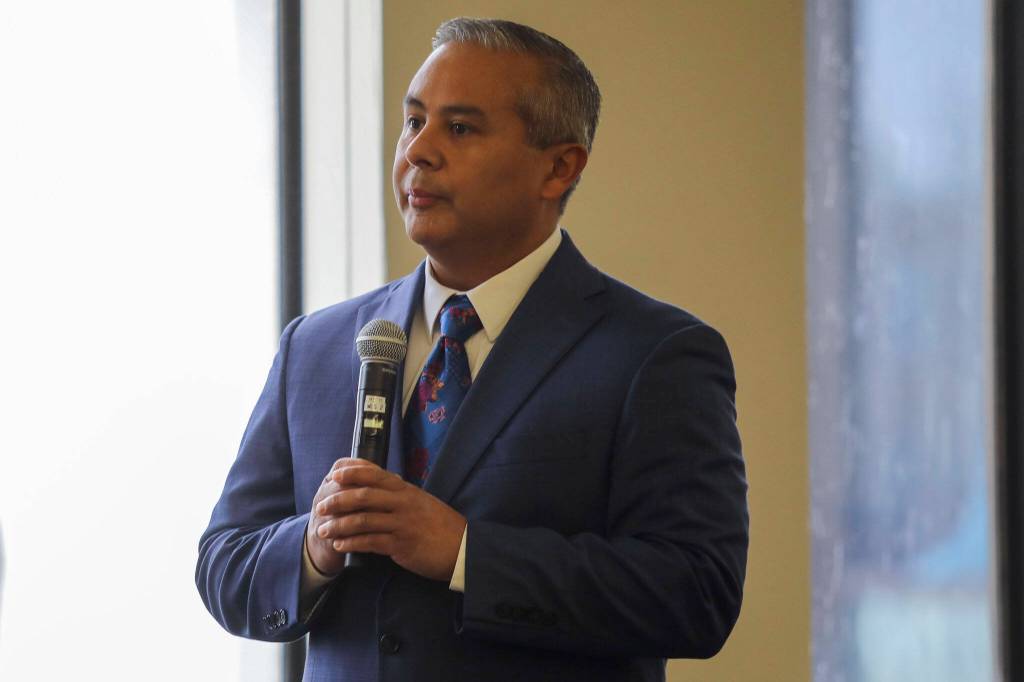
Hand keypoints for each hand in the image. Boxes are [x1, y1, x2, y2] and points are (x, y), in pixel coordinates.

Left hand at [313, 458, 466, 581]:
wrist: (462, 547)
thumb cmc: (439, 525)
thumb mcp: (420, 501)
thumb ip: (399, 493)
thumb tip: (376, 486)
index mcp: (406, 489)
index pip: (374, 474)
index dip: (352, 472)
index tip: (333, 474)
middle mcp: (403, 503)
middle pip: (364, 496)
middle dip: (337, 500)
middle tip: (320, 506)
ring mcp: (402, 523)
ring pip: (363, 520)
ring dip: (339, 525)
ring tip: (323, 531)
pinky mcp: (402, 545)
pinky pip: (371, 542)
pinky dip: (352, 543)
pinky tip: (340, 546)